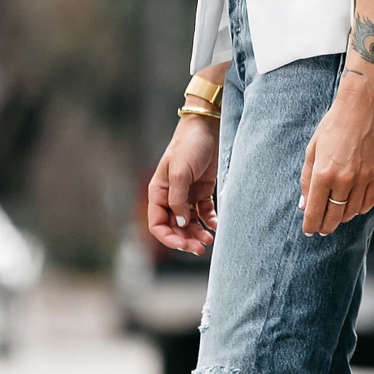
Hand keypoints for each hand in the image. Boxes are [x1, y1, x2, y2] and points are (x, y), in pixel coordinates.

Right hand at [148, 115, 219, 255]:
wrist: (208, 126)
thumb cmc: (189, 145)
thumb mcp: (180, 172)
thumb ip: (178, 199)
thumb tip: (180, 222)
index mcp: (158, 192)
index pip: (157, 224)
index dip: (168, 238)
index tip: (183, 244)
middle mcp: (171, 196)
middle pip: (175, 227)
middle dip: (186, 239)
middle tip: (200, 247)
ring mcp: (187, 194)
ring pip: (189, 223)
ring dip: (198, 233)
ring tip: (210, 239)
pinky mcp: (203, 191)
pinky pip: (204, 213)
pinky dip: (210, 222)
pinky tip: (216, 226)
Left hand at [300, 70, 373, 235]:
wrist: (361, 107)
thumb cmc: (335, 124)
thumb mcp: (312, 151)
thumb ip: (307, 180)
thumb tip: (305, 202)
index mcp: (324, 172)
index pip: (315, 210)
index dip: (311, 224)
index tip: (309, 229)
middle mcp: (344, 178)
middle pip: (334, 216)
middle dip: (326, 226)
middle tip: (322, 228)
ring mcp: (363, 177)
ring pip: (352, 212)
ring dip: (342, 217)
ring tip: (336, 215)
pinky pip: (369, 202)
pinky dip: (360, 209)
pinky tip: (352, 207)